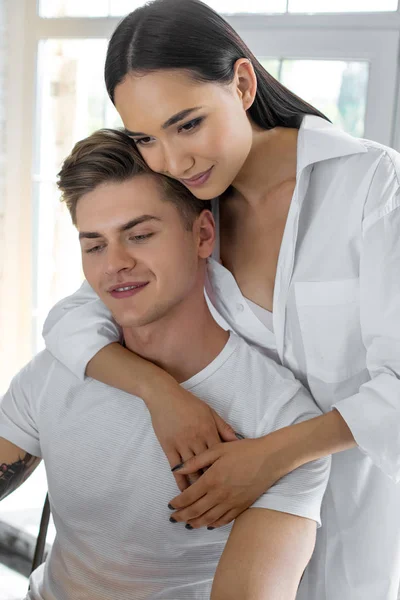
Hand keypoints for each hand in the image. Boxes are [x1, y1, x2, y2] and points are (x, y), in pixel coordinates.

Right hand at [147, 382, 237, 491]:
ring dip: (198, 487)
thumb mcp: (210, 412)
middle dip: (214, 483)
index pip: (220, 456)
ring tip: (204, 501)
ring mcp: (181, 444)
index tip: (233, 484)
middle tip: (220, 498)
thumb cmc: (189, 403)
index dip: (226, 471)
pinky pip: (176, 469)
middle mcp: (196, 439)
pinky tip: (185, 492)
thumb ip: (223, 427)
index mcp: (209, 431)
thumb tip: (238, 441)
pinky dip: (181, 482)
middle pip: (207, 466)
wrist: (165, 396)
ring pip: (192, 470)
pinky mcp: (168, 447)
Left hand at [168, 433, 288, 528]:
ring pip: (208, 519)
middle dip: (182, 516)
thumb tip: (177, 469)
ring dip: (195, 523)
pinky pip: (224, 520)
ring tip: (187, 524)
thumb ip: (196, 461)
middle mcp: (219, 494)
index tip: (169, 506)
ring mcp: (231, 503)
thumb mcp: (217, 449)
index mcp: (211, 479)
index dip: (177, 503)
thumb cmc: (243, 450)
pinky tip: (208, 524)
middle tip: (173, 519)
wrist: (270, 458)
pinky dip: (213, 524)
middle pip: (195, 511)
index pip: (188, 496)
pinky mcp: (241, 507)